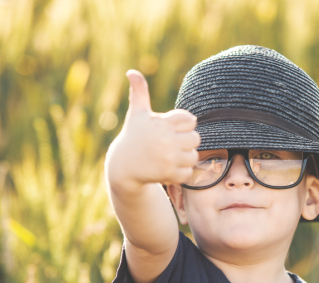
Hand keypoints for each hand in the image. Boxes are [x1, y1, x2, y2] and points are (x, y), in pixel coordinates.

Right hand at [107, 69, 200, 185]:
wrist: (123, 166)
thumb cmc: (133, 136)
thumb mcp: (137, 114)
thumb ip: (139, 92)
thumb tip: (131, 72)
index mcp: (162, 123)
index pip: (190, 120)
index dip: (182, 125)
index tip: (170, 129)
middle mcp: (166, 140)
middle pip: (196, 138)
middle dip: (185, 141)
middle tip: (171, 144)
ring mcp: (168, 158)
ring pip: (193, 156)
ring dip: (184, 158)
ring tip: (170, 157)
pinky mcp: (169, 174)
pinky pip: (188, 173)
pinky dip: (181, 173)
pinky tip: (168, 168)